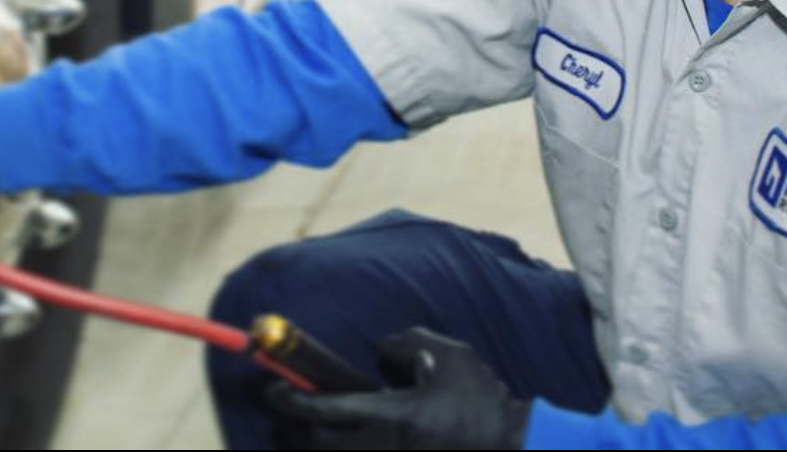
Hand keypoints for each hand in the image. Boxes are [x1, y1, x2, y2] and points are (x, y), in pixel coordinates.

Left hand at [266, 327, 530, 449]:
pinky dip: (342, 451)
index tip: (272, 389)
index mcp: (392, 417)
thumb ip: (404, 344)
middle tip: (287, 409)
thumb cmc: (481, 402)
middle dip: (295, 427)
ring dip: (316, 445)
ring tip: (311, 428)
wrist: (514, 447)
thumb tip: (381, 356)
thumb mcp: (446, 355)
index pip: (325, 410)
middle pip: (318, 445)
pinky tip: (343, 440)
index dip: (291, 400)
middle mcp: (383, 450)